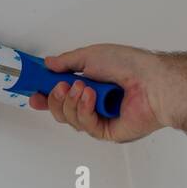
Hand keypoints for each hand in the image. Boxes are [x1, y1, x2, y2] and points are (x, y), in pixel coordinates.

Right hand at [28, 44, 165, 142]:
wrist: (152, 81)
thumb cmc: (130, 65)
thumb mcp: (92, 55)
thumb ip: (68, 62)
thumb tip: (49, 63)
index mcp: (93, 86)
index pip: (63, 95)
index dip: (47, 97)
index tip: (34, 93)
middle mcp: (96, 104)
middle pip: (62, 111)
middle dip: (56, 99)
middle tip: (59, 86)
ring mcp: (102, 119)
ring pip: (71, 119)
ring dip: (72, 102)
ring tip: (83, 88)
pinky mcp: (108, 132)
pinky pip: (86, 126)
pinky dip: (84, 110)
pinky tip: (91, 98)